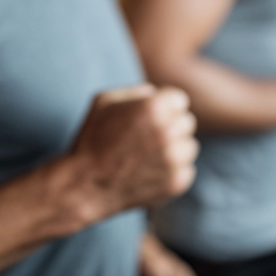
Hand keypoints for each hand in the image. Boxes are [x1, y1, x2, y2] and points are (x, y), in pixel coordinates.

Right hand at [56, 85, 198, 225]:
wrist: (85, 184)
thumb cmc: (91, 138)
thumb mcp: (104, 101)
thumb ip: (135, 91)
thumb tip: (156, 93)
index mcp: (154, 108)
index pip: (180, 99)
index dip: (164, 106)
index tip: (149, 116)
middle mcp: (169, 133)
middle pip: (187, 122)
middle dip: (170, 126)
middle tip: (146, 136)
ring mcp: (175, 161)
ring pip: (189, 146)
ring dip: (174, 148)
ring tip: (147, 154)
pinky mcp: (177, 183)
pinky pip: (186, 169)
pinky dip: (172, 170)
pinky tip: (148, 171)